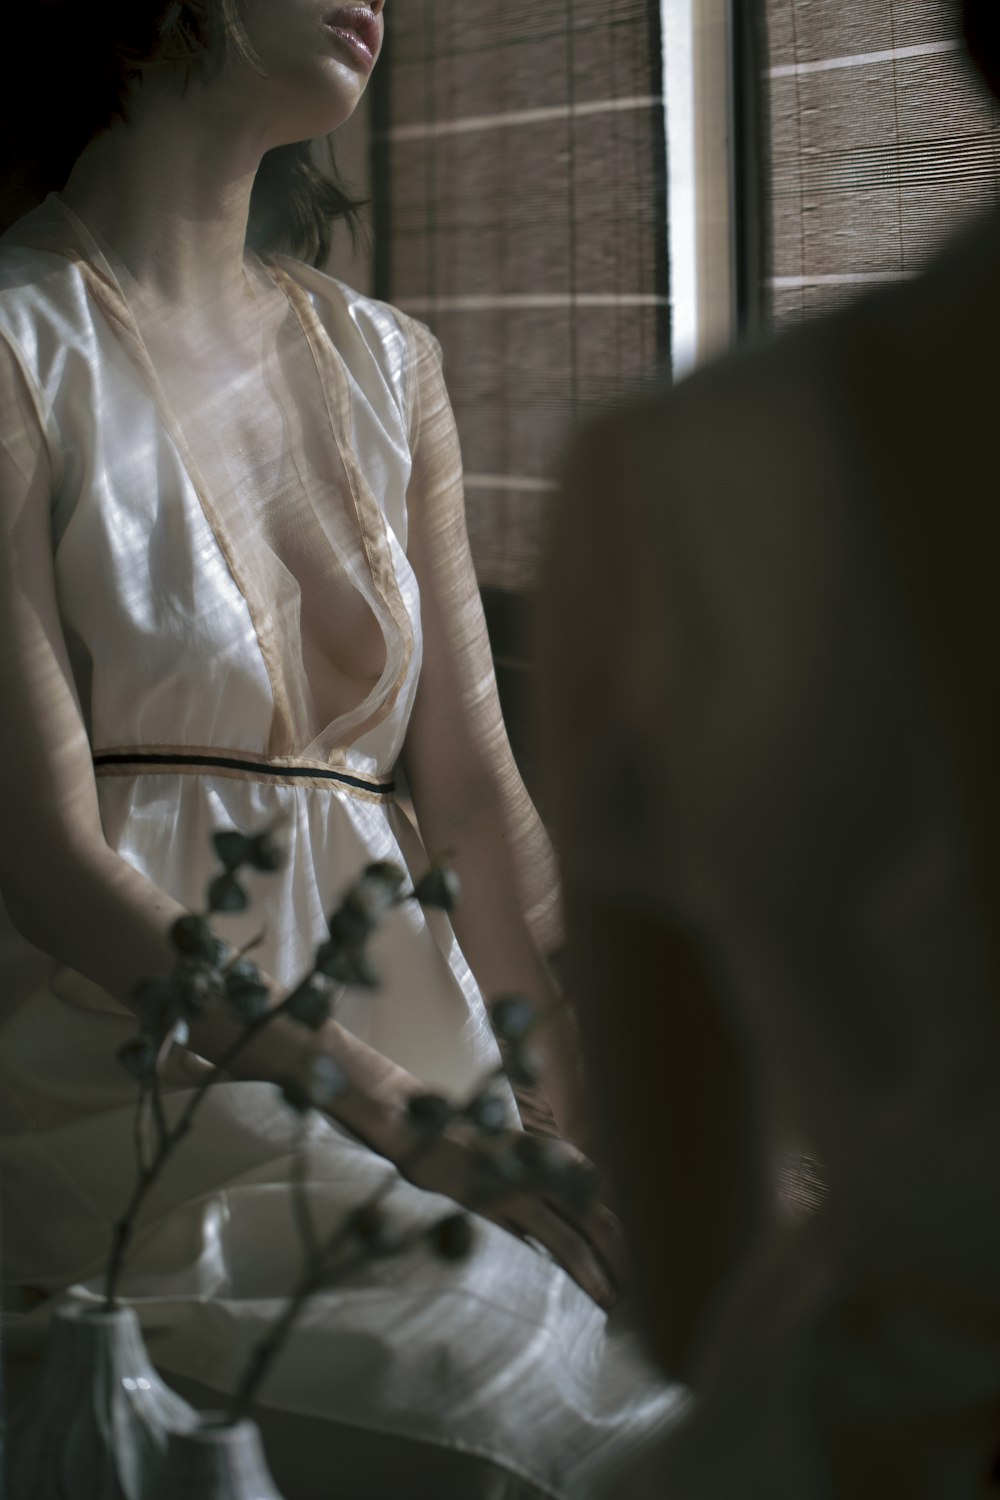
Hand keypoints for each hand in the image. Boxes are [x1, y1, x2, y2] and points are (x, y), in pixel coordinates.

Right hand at [398, 1124, 627, 1309]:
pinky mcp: (487, 1213)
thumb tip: (581, 1213)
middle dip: (618, 1259)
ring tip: (607, 1301)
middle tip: (631, 1293)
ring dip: (592, 1275)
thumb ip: (547, 1178)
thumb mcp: (519, 1152)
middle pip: (595, 1221)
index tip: (634, 1264)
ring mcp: (515, 1193)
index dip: (621, 1235)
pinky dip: (547, 1277)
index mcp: (552, 1157)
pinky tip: (558, 1298)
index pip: (600, 1200)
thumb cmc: (473, 1146)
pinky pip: (525, 1251)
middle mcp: (541, 1173)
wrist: (422, 1129)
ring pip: (567, 1241)